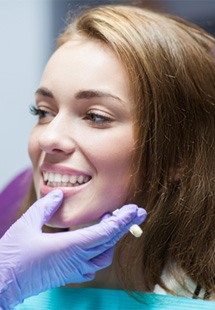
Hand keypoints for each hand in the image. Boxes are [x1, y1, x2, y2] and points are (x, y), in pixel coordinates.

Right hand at [0, 190, 145, 307]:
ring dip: (112, 238)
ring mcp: (74, 270)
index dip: (121, 221)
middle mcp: (76, 260)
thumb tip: (59, 194)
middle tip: (137, 212)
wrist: (3, 284)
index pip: (104, 233)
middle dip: (125, 225)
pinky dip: (102, 250)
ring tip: (112, 222)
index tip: (133, 210)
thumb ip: (46, 207)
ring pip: (105, 255)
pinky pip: (94, 264)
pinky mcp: (69, 275)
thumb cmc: (13, 256)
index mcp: (70, 247)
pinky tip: (97, 241)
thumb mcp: (27, 224)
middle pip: (109, 242)